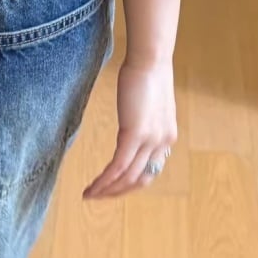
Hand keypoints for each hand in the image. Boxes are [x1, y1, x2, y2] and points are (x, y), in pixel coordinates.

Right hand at [84, 58, 177, 199]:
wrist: (150, 60)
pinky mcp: (135, 134)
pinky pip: (118, 166)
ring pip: (128, 178)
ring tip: (90, 194)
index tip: (112, 188)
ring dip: (107, 190)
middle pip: (140, 180)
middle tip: (98, 196)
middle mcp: (162, 144)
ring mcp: (150, 140)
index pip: (149, 172)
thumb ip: (144, 122)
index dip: (130, 184)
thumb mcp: (149, 105)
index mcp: (167, 138)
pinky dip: (104, 180)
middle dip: (117, 193)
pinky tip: (92, 186)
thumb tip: (132, 129)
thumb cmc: (147, 75)